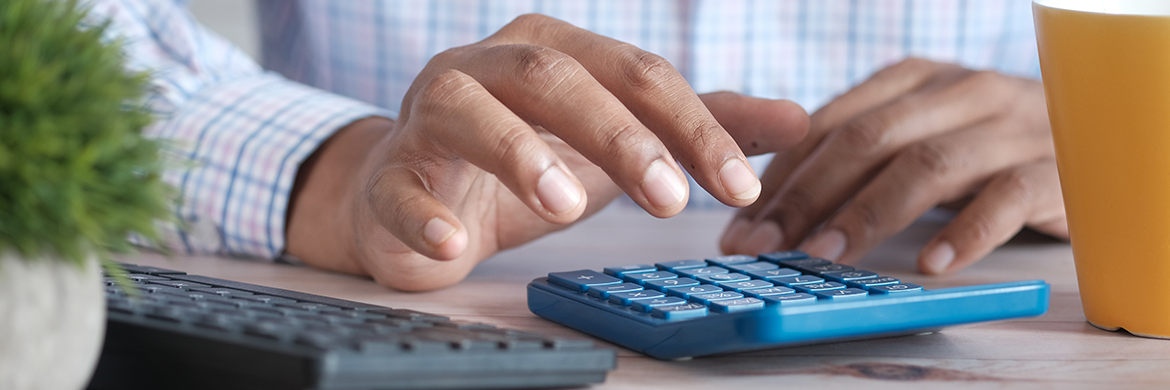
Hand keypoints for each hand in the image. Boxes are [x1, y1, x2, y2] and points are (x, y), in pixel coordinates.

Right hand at [286, 15, 807, 290]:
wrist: (420, 192)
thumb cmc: (527, 158)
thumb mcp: (619, 141)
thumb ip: (699, 127)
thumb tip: (799, 120)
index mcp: (555, 50)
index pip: (635, 74)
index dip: (691, 126)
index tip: (739, 186)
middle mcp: (490, 66)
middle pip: (556, 77)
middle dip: (619, 135)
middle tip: (670, 199)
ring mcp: (431, 115)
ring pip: (470, 111)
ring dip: (518, 154)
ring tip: (567, 206)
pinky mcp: (390, 174)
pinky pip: (399, 187)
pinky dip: (423, 215)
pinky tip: (454, 245)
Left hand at [720, 58, 1068, 274]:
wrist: (1102, 130)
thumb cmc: (985, 145)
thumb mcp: (918, 133)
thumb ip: (857, 154)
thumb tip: (771, 201)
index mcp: (914, 80)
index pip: (830, 124)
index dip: (781, 176)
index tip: (742, 225)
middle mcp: (958, 93)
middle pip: (868, 140)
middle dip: (806, 195)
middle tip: (765, 245)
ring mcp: (1008, 127)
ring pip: (927, 164)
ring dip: (868, 214)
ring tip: (826, 257)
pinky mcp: (1053, 168)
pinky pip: (1006, 198)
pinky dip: (966, 232)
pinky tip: (930, 264)